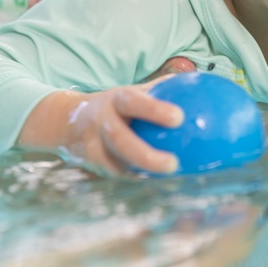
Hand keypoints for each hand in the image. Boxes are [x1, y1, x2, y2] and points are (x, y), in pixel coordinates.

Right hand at [19, 78, 184, 175]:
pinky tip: (164, 184)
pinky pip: (117, 176)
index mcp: (115, 101)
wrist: (67, 121)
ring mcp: (93, 148)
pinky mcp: (92, 167)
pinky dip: (138, 180)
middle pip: (120, 141)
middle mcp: (101, 124)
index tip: (179, 117)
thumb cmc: (116, 105)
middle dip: (145, 155)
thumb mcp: (133, 92)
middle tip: (174, 164)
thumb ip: (162, 89)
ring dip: (141, 174)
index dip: (154, 110)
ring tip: (171, 180)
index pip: (133, 103)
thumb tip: (199, 81)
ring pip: (114, 165)